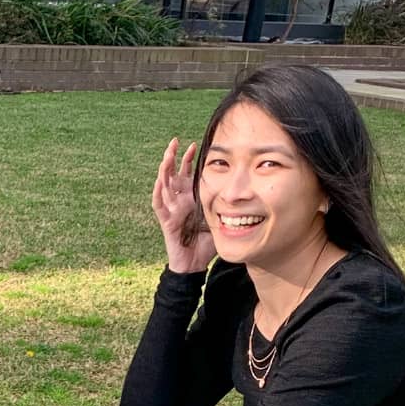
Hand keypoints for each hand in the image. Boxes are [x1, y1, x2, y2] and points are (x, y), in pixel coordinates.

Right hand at [152, 136, 215, 275]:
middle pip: (173, 174)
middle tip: (176, 141)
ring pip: (164, 184)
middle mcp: (179, 201)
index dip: (189, 159)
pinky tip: (160, 181)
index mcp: (190, 198)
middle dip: (174, 157)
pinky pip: (159, 204)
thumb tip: (245, 196)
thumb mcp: (219, 219)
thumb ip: (226, 206)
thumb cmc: (206, 244)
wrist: (194, 264)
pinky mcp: (166, 221)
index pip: (187, 174)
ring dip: (164, 170)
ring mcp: (171, 210)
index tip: (195, 144)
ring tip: (167, 155)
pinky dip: (159, 192)